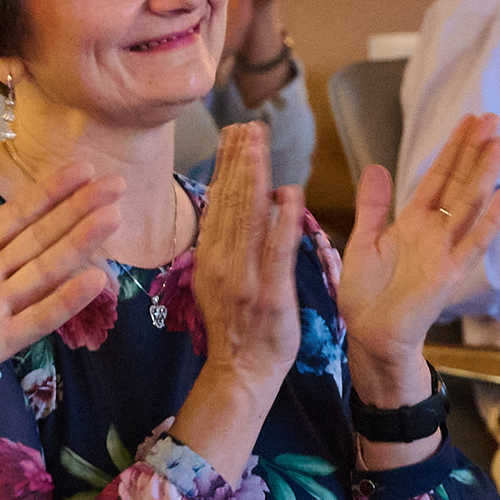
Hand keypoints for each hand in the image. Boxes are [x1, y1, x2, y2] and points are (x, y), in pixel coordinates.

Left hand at [0, 154, 122, 434]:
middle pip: (41, 238)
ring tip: (113, 217)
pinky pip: (33, 320)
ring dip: (80, 245)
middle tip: (119, 184)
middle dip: (79, 211)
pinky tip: (93, 279)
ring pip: (45, 271)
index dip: (50, 192)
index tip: (84, 167)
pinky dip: (63, 301)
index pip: (17, 215)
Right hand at [191, 125, 303, 394]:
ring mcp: (245, 279)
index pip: (219, 203)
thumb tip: (230, 202)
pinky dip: (282, 221)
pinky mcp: (269, 294)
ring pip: (249, 219)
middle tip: (247, 126)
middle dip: (239, 161)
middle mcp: (222, 263)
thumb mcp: (218, 281)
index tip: (233, 135)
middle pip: (231, 203)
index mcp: (211, 258)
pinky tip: (288, 194)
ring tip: (260, 144)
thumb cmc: (237, 328)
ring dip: (255, 178)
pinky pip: (276, 251)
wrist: (240, 373)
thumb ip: (224, 243)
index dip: (226, 167)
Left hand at [336, 115, 499, 398]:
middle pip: (459, 183)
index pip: (437, 177)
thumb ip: (372, 205)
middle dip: (474, 151)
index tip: (469, 120)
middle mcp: (433, 232)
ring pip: (469, 205)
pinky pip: (472, 243)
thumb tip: (377, 165)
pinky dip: (488, 221)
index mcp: (412, 222)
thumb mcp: (362, 240)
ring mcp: (444, 251)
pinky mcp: (448, 274)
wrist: (368, 335)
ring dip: (485, 174)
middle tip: (492, 117)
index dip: (453, 149)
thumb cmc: (366, 294)